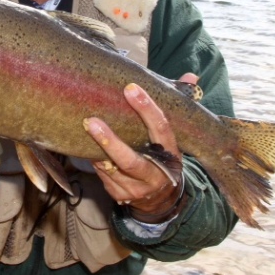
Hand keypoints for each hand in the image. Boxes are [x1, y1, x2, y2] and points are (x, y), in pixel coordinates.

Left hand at [84, 73, 197, 222]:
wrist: (162, 199)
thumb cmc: (164, 156)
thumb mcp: (173, 137)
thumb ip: (176, 106)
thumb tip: (191, 75)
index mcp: (171, 154)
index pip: (161, 129)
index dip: (147, 109)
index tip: (130, 88)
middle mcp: (156, 175)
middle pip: (130, 160)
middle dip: (110, 141)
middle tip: (91, 121)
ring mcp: (137, 189)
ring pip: (112, 169)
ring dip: (96, 150)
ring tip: (83, 127)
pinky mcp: (120, 195)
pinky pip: (103, 176)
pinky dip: (94, 159)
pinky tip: (84, 145)